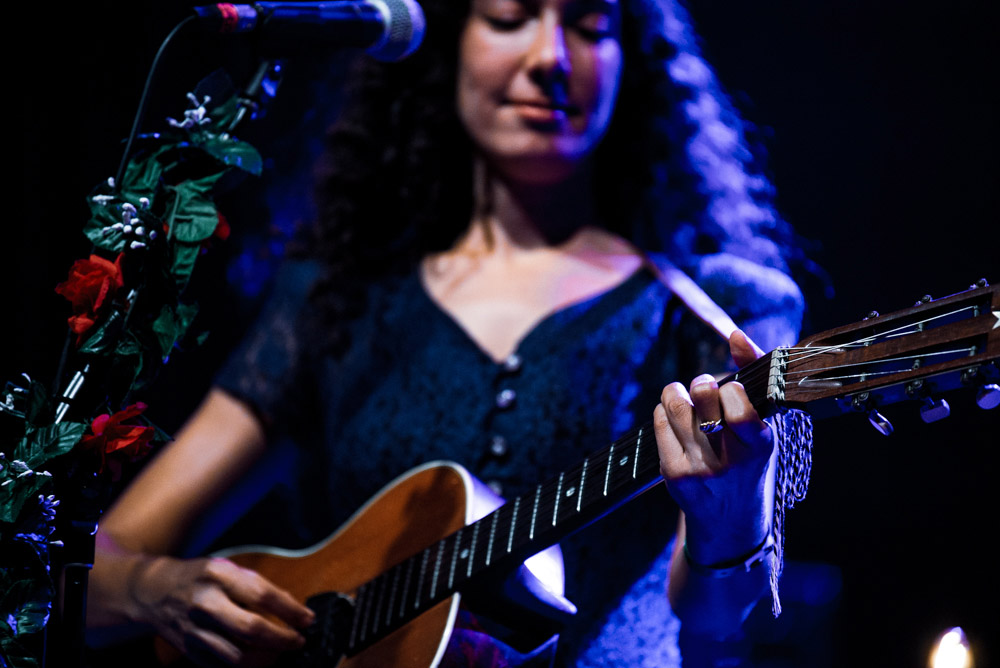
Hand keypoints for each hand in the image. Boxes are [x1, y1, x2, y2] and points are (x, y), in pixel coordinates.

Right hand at [130, 555, 314, 666]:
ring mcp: (194, 629)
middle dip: (282, 639)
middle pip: (251, 629)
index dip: (290, 610)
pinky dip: (244, 664)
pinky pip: (222, 664)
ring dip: (266, 658)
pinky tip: (257, 658)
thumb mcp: (227, 568)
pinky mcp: (189, 650)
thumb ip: (255, 586)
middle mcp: (205, 603)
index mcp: (219, 575)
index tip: (307, 619)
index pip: (262, 595)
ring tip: (281, 653)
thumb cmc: (200, 577)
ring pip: (237, 655)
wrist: (152, 591)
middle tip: (297, 641)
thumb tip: (290, 608)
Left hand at [653, 330, 773, 564]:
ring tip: (685, 397)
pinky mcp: (674, 475)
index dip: (730, 389)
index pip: (739, 408)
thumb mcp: (764, 431)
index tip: (731, 387)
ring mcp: (699, 469)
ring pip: (676, 406)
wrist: (731, 526)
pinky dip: (664, 412)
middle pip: (703, 400)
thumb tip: (736, 334)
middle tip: (704, 387)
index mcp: (761, 447)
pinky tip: (674, 419)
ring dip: (677, 392)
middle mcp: (730, 461)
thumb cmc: (750, 465)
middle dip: (701, 384)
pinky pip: (660, 424)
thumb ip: (754, 382)